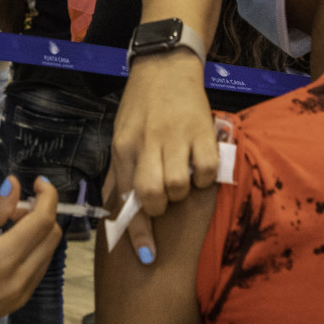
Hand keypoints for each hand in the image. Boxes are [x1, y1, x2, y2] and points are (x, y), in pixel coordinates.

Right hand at [0, 175, 61, 323]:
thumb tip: (14, 186)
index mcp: (4, 259)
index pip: (43, 221)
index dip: (47, 197)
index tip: (39, 184)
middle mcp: (19, 279)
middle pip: (53, 237)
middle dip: (43, 213)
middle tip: (16, 205)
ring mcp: (21, 295)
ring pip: (48, 254)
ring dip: (38, 233)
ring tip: (9, 225)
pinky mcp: (17, 303)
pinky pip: (38, 270)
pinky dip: (33, 251)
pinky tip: (9, 246)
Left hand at [103, 52, 214, 261]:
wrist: (164, 66)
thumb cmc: (141, 107)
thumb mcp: (120, 136)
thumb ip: (121, 172)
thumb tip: (116, 209)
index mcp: (123, 148)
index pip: (126, 197)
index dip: (138, 232)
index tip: (148, 256)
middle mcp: (146, 144)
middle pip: (152, 195)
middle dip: (160, 207)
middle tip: (165, 196)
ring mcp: (174, 137)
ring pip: (179, 186)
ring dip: (182, 190)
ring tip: (183, 175)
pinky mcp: (201, 131)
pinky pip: (206, 170)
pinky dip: (205, 176)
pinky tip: (200, 164)